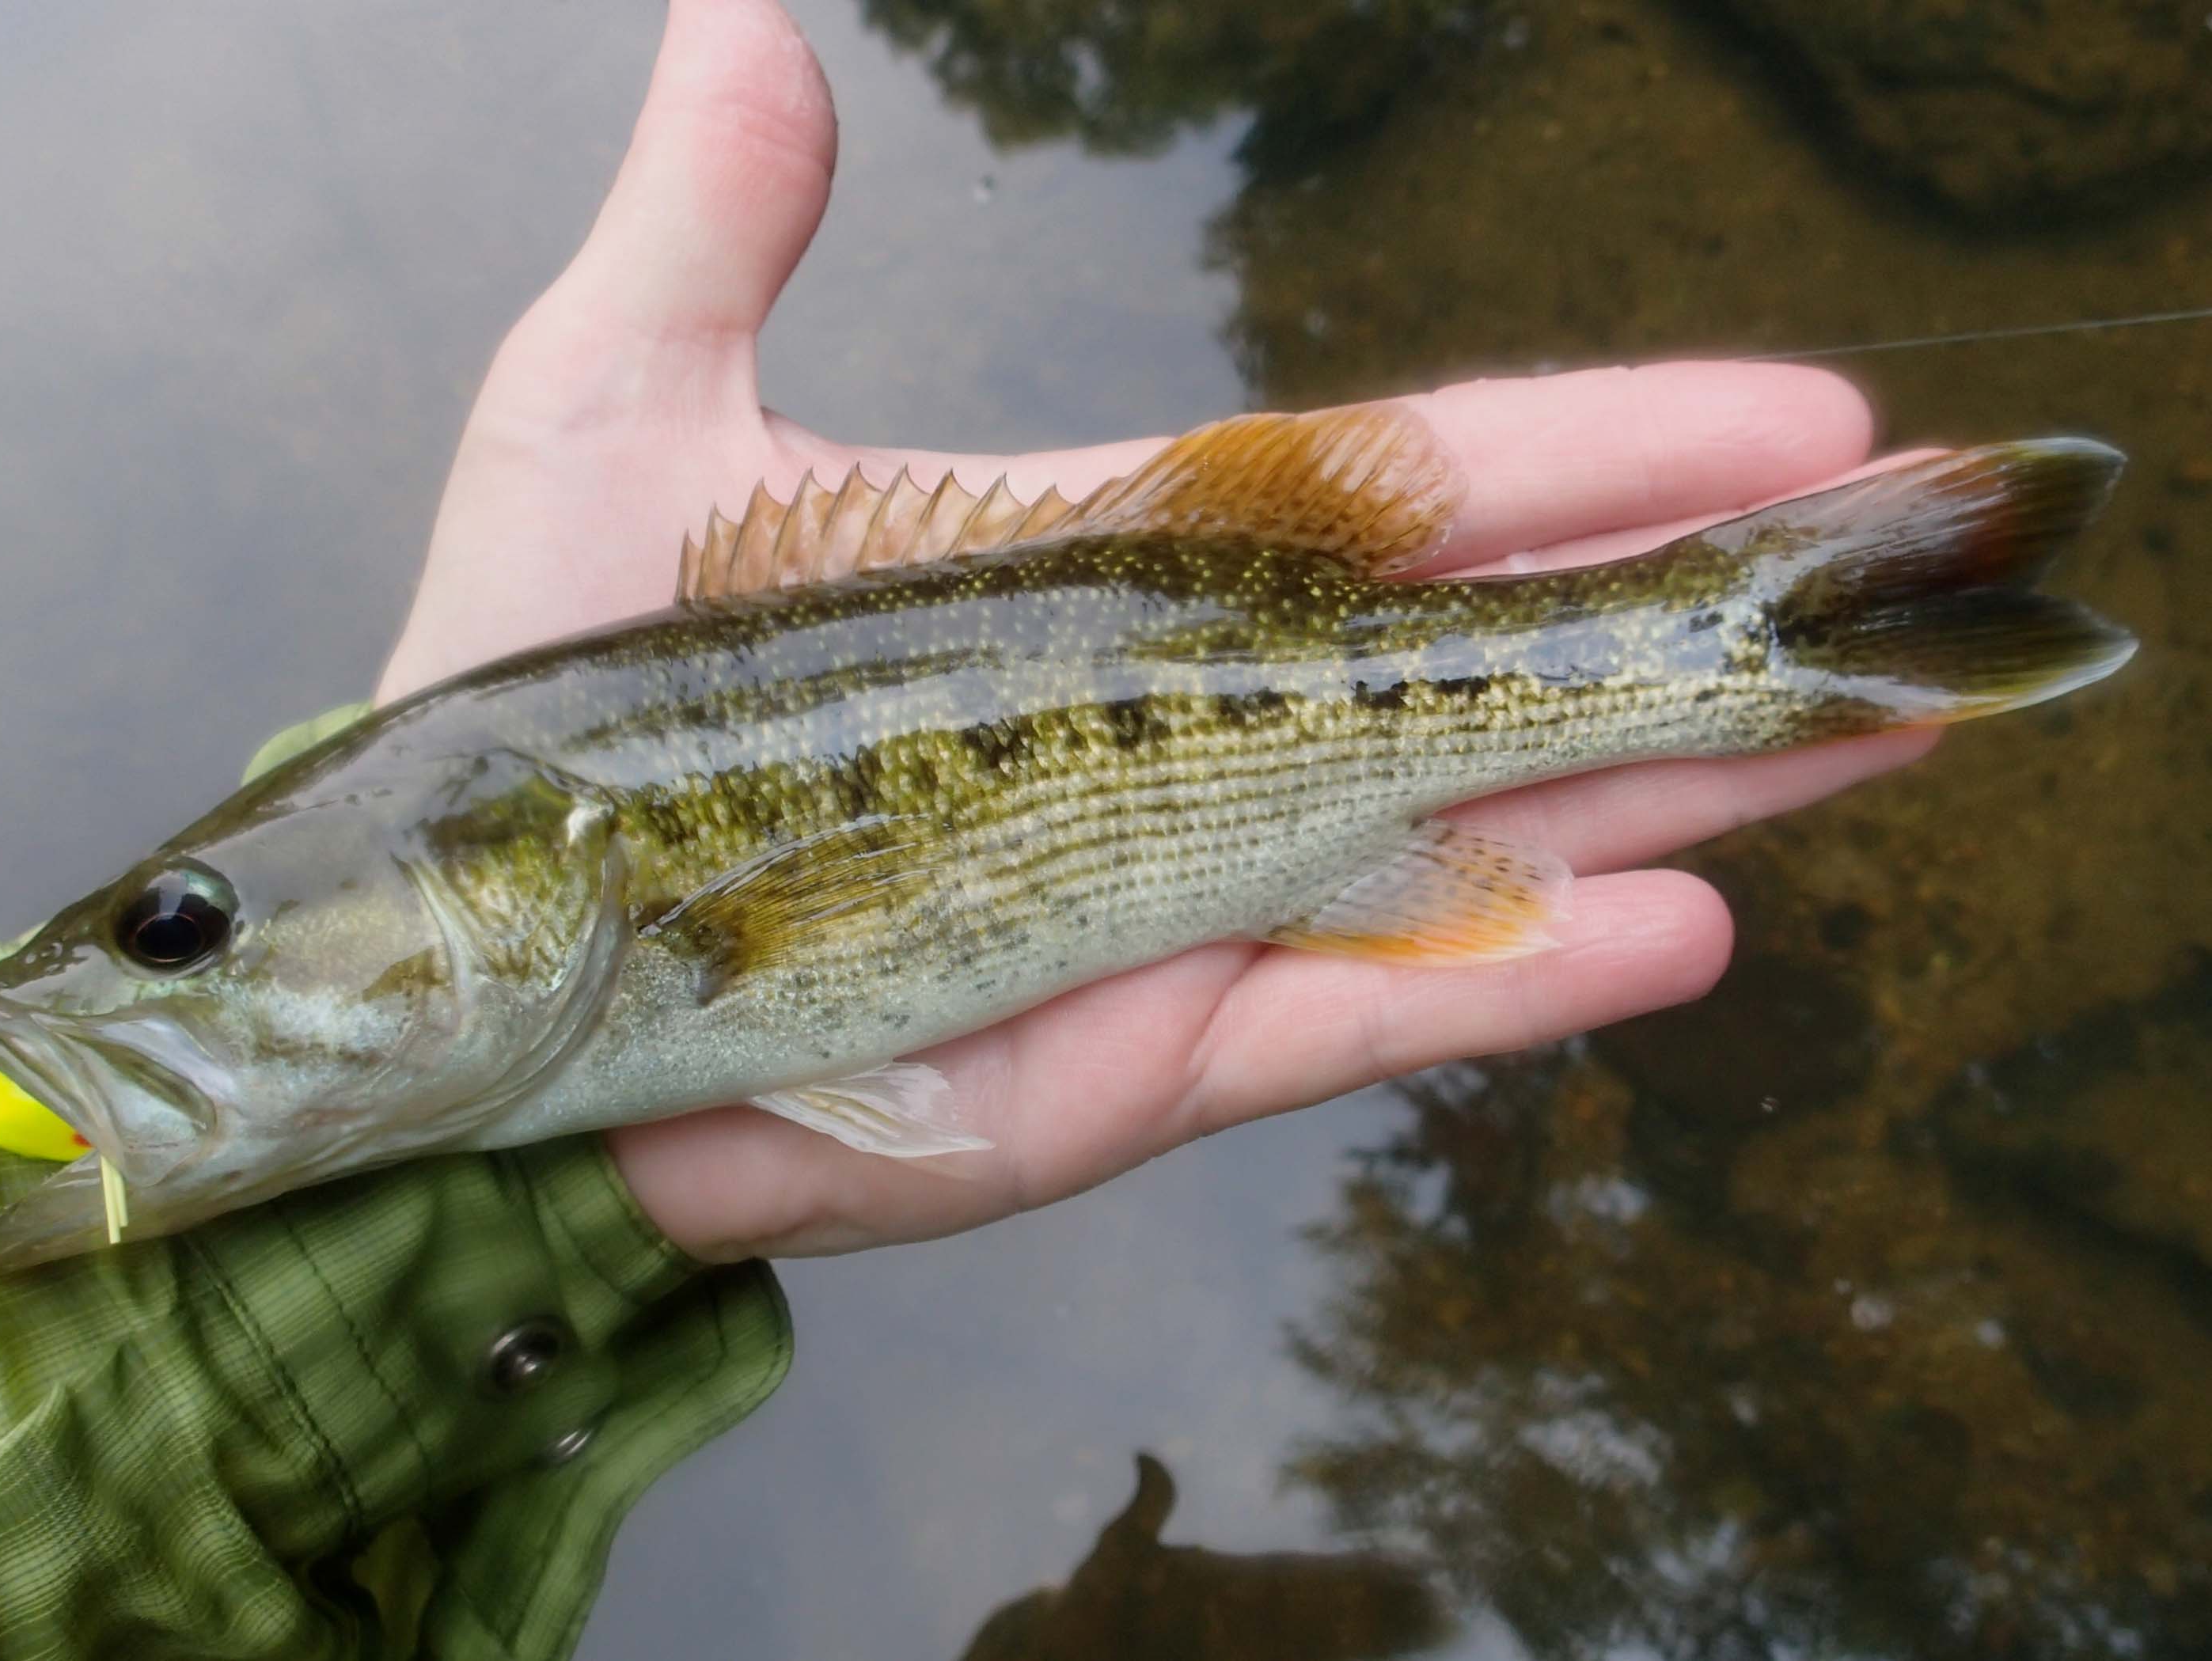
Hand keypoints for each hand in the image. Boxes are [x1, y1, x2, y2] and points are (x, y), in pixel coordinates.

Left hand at [380, 0, 1929, 1260]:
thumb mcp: (616, 410)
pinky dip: (1510, 976)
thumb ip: (717, 230)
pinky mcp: (1132, 1059)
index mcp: (1097, 581)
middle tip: (1909, 578)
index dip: (1591, 449)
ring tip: (1873, 739)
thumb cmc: (538, 688)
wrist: (473, 966)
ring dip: (1676, 788)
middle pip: (1483, 668)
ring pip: (1476, 837)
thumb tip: (740, 9)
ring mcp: (1172, 902)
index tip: (1780, 415)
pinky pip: (1355, 1010)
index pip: (1387, 499)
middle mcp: (1172, 738)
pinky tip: (1680, 924)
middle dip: (1697, 621)